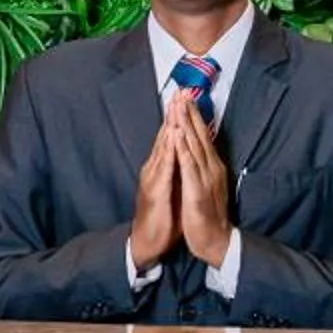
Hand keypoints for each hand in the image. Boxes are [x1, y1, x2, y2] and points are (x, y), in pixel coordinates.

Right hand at [128, 104, 180, 264]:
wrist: (147, 241)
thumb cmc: (162, 217)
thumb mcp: (172, 188)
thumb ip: (176, 170)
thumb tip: (186, 155)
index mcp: (161, 168)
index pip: (170, 137)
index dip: (177, 117)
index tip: (186, 98)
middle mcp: (155, 169)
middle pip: (165, 136)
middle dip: (173, 114)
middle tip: (179, 91)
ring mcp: (153, 178)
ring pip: (163, 147)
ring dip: (170, 126)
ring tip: (176, 106)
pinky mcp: (154, 190)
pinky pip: (164, 167)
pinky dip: (169, 150)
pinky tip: (173, 137)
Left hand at [175, 93, 234, 265]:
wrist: (216, 241)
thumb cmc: (208, 216)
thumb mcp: (207, 187)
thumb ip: (204, 168)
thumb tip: (201, 152)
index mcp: (211, 166)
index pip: (202, 136)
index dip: (194, 116)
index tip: (186, 97)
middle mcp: (211, 167)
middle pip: (199, 135)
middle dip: (189, 112)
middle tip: (183, 90)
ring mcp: (205, 177)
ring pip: (194, 145)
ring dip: (186, 124)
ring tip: (179, 105)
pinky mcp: (197, 190)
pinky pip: (188, 165)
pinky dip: (183, 148)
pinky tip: (178, 134)